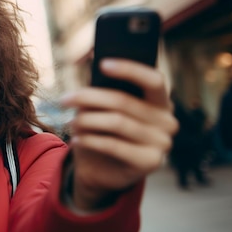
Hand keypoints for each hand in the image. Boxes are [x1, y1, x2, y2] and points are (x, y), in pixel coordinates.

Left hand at [60, 58, 178, 210]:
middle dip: (89, 98)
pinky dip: (90, 140)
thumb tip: (87, 59)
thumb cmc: (103, 133)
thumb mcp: (102, 108)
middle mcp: (167, 120)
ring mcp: (162, 143)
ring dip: (86, 121)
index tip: (102, 64)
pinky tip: (76, 140)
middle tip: (64, 99)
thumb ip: (102, 86)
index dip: (129, 70)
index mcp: (161, 101)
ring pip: (117, 122)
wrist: (103, 173)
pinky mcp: (151, 162)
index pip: (153, 79)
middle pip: (124, 101)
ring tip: (70, 122)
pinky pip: (115, 145)